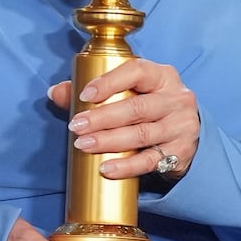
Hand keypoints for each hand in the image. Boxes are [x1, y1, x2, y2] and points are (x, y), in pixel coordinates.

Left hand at [48, 59, 199, 180]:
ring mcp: (181, 126)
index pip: (137, 72)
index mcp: (162, 76)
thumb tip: (55, 93)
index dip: (109, 82)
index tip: (84, 95)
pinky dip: (126, 166)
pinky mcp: (180, 152)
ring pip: (142, 134)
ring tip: (83, 145)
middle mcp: (176, 99)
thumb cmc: (149, 104)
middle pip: (137, 108)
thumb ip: (92, 90)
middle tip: (76, 126)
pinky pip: (150, 161)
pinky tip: (106, 168)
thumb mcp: (129, 90)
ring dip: (109, 141)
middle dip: (102, 117)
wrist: (184, 131)